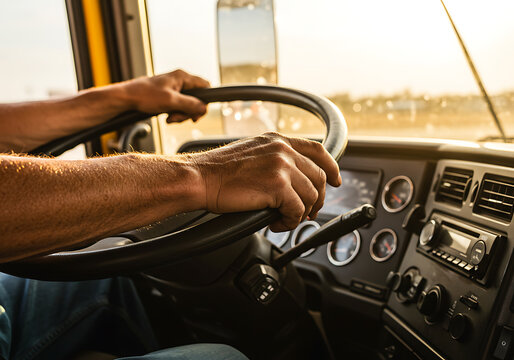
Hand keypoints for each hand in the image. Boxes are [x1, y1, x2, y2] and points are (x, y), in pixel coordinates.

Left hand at [121, 69, 209, 122]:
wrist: (126, 98)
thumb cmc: (145, 95)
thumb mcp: (171, 101)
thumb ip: (190, 104)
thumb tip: (204, 108)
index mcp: (182, 76)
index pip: (205, 86)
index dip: (205, 101)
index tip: (197, 112)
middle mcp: (179, 80)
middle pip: (196, 98)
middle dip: (189, 111)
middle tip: (179, 118)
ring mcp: (174, 87)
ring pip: (187, 104)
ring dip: (181, 114)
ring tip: (170, 118)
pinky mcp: (168, 95)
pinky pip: (178, 106)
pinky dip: (174, 113)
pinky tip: (167, 116)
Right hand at [189, 132, 341, 231]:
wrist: (200, 178)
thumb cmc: (218, 172)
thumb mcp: (251, 154)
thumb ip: (273, 159)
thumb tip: (290, 179)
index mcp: (277, 141)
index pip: (317, 150)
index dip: (331, 167)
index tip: (335, 180)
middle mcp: (283, 150)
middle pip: (319, 177)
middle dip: (317, 199)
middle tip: (306, 212)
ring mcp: (282, 166)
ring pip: (310, 196)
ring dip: (301, 213)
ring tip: (284, 219)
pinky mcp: (277, 186)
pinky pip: (297, 210)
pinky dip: (290, 222)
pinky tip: (276, 223)